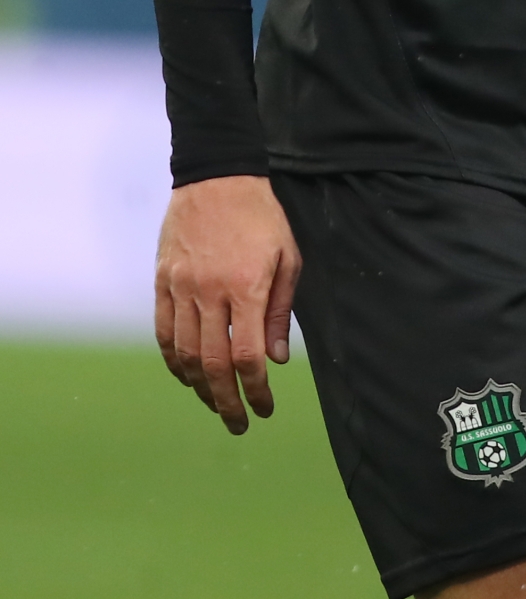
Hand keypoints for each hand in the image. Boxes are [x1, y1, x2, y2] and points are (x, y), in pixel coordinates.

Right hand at [155, 176, 301, 433]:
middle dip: (226, 401)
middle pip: (212, 364)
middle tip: (238, 423)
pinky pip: (164, 331)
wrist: (218, 174)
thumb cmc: (263, 216)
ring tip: (215, 402)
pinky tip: (187, 374)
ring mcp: (181, 286)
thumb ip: (281, 310)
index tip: (264, 408)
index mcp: (246, 286)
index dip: (255, 390)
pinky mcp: (163, 279)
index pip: (247, 356)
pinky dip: (174, 360)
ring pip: (184, 353)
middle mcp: (210, 291)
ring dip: (199, 386)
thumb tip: (275, 360)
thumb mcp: (289, 257)